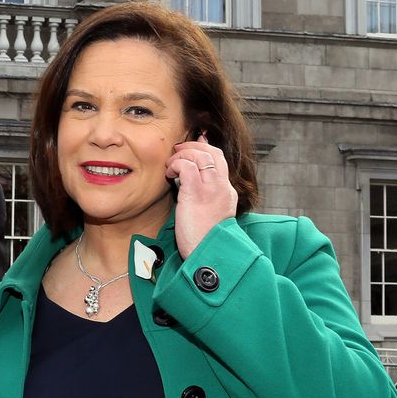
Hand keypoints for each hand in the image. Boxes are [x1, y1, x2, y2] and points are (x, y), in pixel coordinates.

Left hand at [166, 134, 237, 258]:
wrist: (209, 254)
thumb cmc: (204, 240)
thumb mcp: (210, 215)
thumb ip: (205, 198)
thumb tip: (187, 184)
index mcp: (228, 192)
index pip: (220, 160)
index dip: (206, 148)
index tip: (195, 143)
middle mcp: (222, 187)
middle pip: (212, 152)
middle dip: (192, 146)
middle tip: (178, 149)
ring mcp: (211, 189)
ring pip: (200, 155)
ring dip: (182, 155)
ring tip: (171, 165)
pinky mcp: (196, 193)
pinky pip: (186, 167)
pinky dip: (176, 165)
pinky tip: (169, 174)